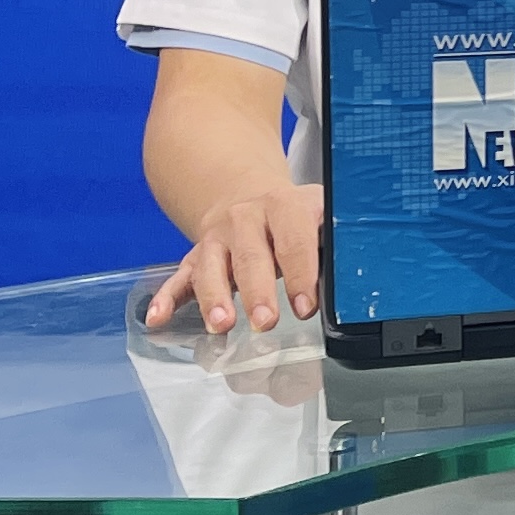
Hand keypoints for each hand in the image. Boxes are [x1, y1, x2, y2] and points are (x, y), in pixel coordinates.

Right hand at [145, 180, 328, 334]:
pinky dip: (167, 299)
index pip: (293, 240)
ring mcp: (216, 239)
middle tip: (266, 321)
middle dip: (258, 291)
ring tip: (221, 324)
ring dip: (214, 297)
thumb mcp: (319, 212)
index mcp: (282, 206)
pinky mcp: (195, 256)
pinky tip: (158, 319)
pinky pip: (178, 276)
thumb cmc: (291, 214)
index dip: (300, 272)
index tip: (306, 305)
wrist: (243, 190)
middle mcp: (244, 219)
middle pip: (250, 257)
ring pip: (211, 267)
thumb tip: (355, 274)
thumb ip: (333, 239)